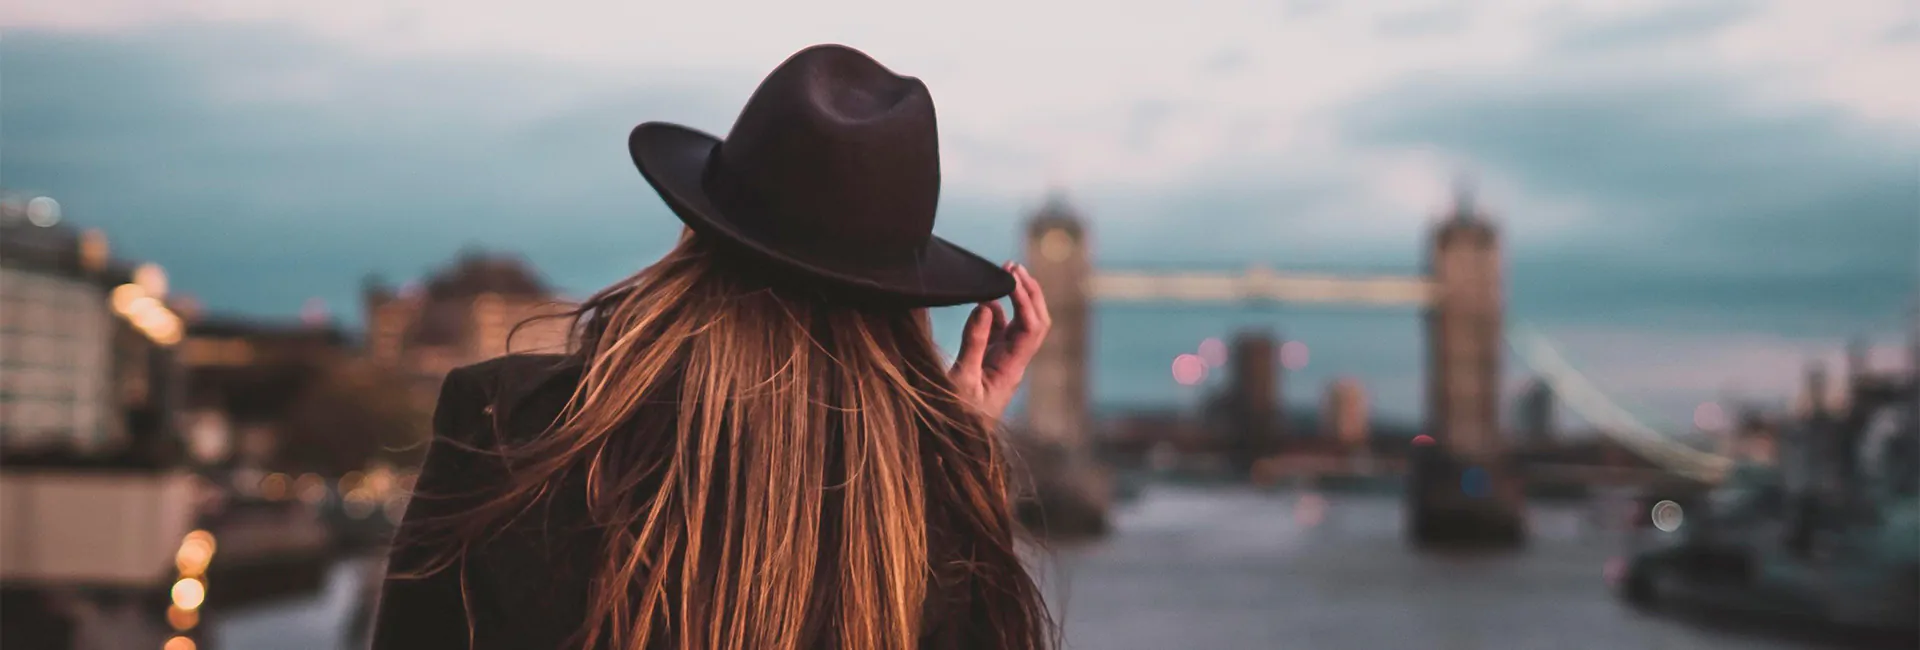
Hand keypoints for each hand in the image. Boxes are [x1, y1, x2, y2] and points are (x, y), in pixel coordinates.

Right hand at [949, 262, 1051, 419]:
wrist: (955, 445)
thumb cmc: (956, 418)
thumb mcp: (960, 381)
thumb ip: (973, 343)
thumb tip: (985, 306)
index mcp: (1012, 369)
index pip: (1031, 328)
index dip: (1025, 300)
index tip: (1010, 278)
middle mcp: (1014, 363)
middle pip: (1037, 322)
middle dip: (1030, 292)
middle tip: (1013, 267)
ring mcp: (1005, 362)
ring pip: (1021, 324)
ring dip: (1018, 298)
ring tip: (1004, 272)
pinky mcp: (992, 362)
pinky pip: (1002, 331)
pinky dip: (997, 311)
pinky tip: (985, 298)